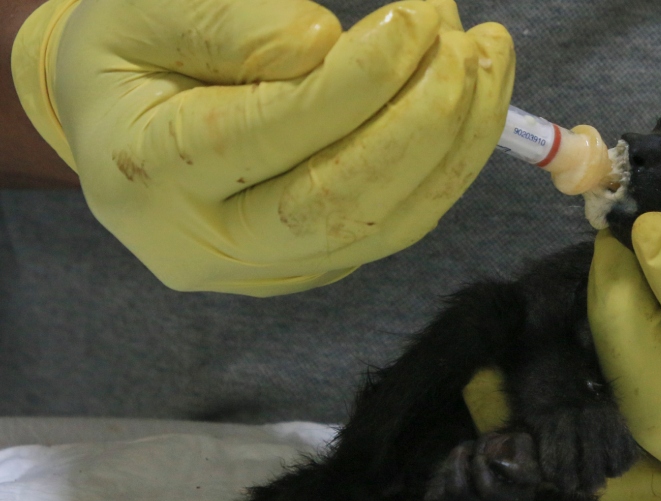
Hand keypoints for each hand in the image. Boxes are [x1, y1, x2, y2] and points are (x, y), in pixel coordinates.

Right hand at [11, 0, 512, 294]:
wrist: (124, 127)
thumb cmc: (130, 54)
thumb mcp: (139, 10)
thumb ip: (222, 24)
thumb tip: (321, 43)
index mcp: (147, 172)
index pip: (268, 135)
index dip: (355, 81)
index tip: (414, 20)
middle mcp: (209, 244)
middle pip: (337, 203)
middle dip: (421, 122)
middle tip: (466, 45)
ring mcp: (270, 268)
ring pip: (386, 222)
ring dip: (456, 141)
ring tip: (489, 59)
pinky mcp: (320, 266)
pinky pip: (401, 222)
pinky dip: (452, 162)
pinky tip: (478, 100)